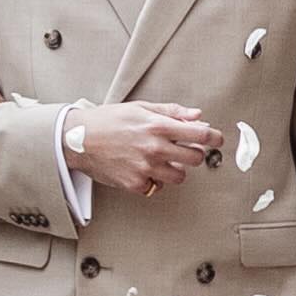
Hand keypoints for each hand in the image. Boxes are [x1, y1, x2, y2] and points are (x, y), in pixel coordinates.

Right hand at [67, 102, 220, 197]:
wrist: (77, 139)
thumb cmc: (107, 121)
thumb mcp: (140, 108)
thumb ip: (171, 112)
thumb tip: (197, 116)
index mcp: (157, 126)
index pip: (199, 134)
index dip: (214, 137)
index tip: (218, 139)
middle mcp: (154, 148)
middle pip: (194, 158)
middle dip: (194, 153)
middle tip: (185, 149)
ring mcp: (146, 168)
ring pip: (179, 176)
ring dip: (175, 169)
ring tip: (160, 160)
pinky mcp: (135, 184)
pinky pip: (157, 187)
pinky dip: (153, 180)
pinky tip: (142, 169)